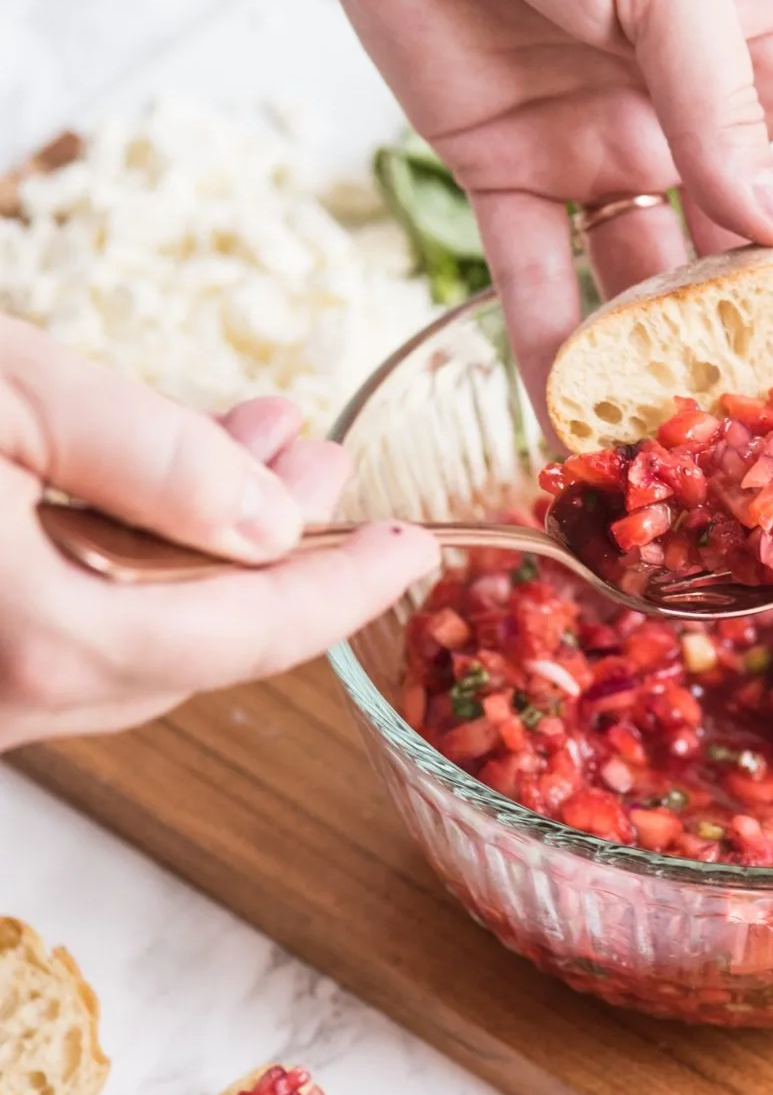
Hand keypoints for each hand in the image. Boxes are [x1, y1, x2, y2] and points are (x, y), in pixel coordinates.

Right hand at [0, 319, 440, 750]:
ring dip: (206, 550)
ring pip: (140, 640)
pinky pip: (77, 634)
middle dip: (279, 550)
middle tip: (323, 464)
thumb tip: (272, 519)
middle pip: (203, 643)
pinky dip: (133, 567)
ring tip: (247, 448)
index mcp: (51, 638)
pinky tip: (149, 485)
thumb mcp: (10, 395)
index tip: (411, 547)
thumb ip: (152, 457)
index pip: (249, 632)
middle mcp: (18, 699)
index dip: (345, 587)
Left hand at [241, 0, 772, 417]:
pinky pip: (538, 279)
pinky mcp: (506, 168)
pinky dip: (553, 349)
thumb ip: (719, 105)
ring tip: (683, 453)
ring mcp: (602, 149)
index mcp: (770, 52)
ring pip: (650, 288)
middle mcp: (694, 115)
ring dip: (666, 369)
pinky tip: (573, 418)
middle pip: (760, 260)